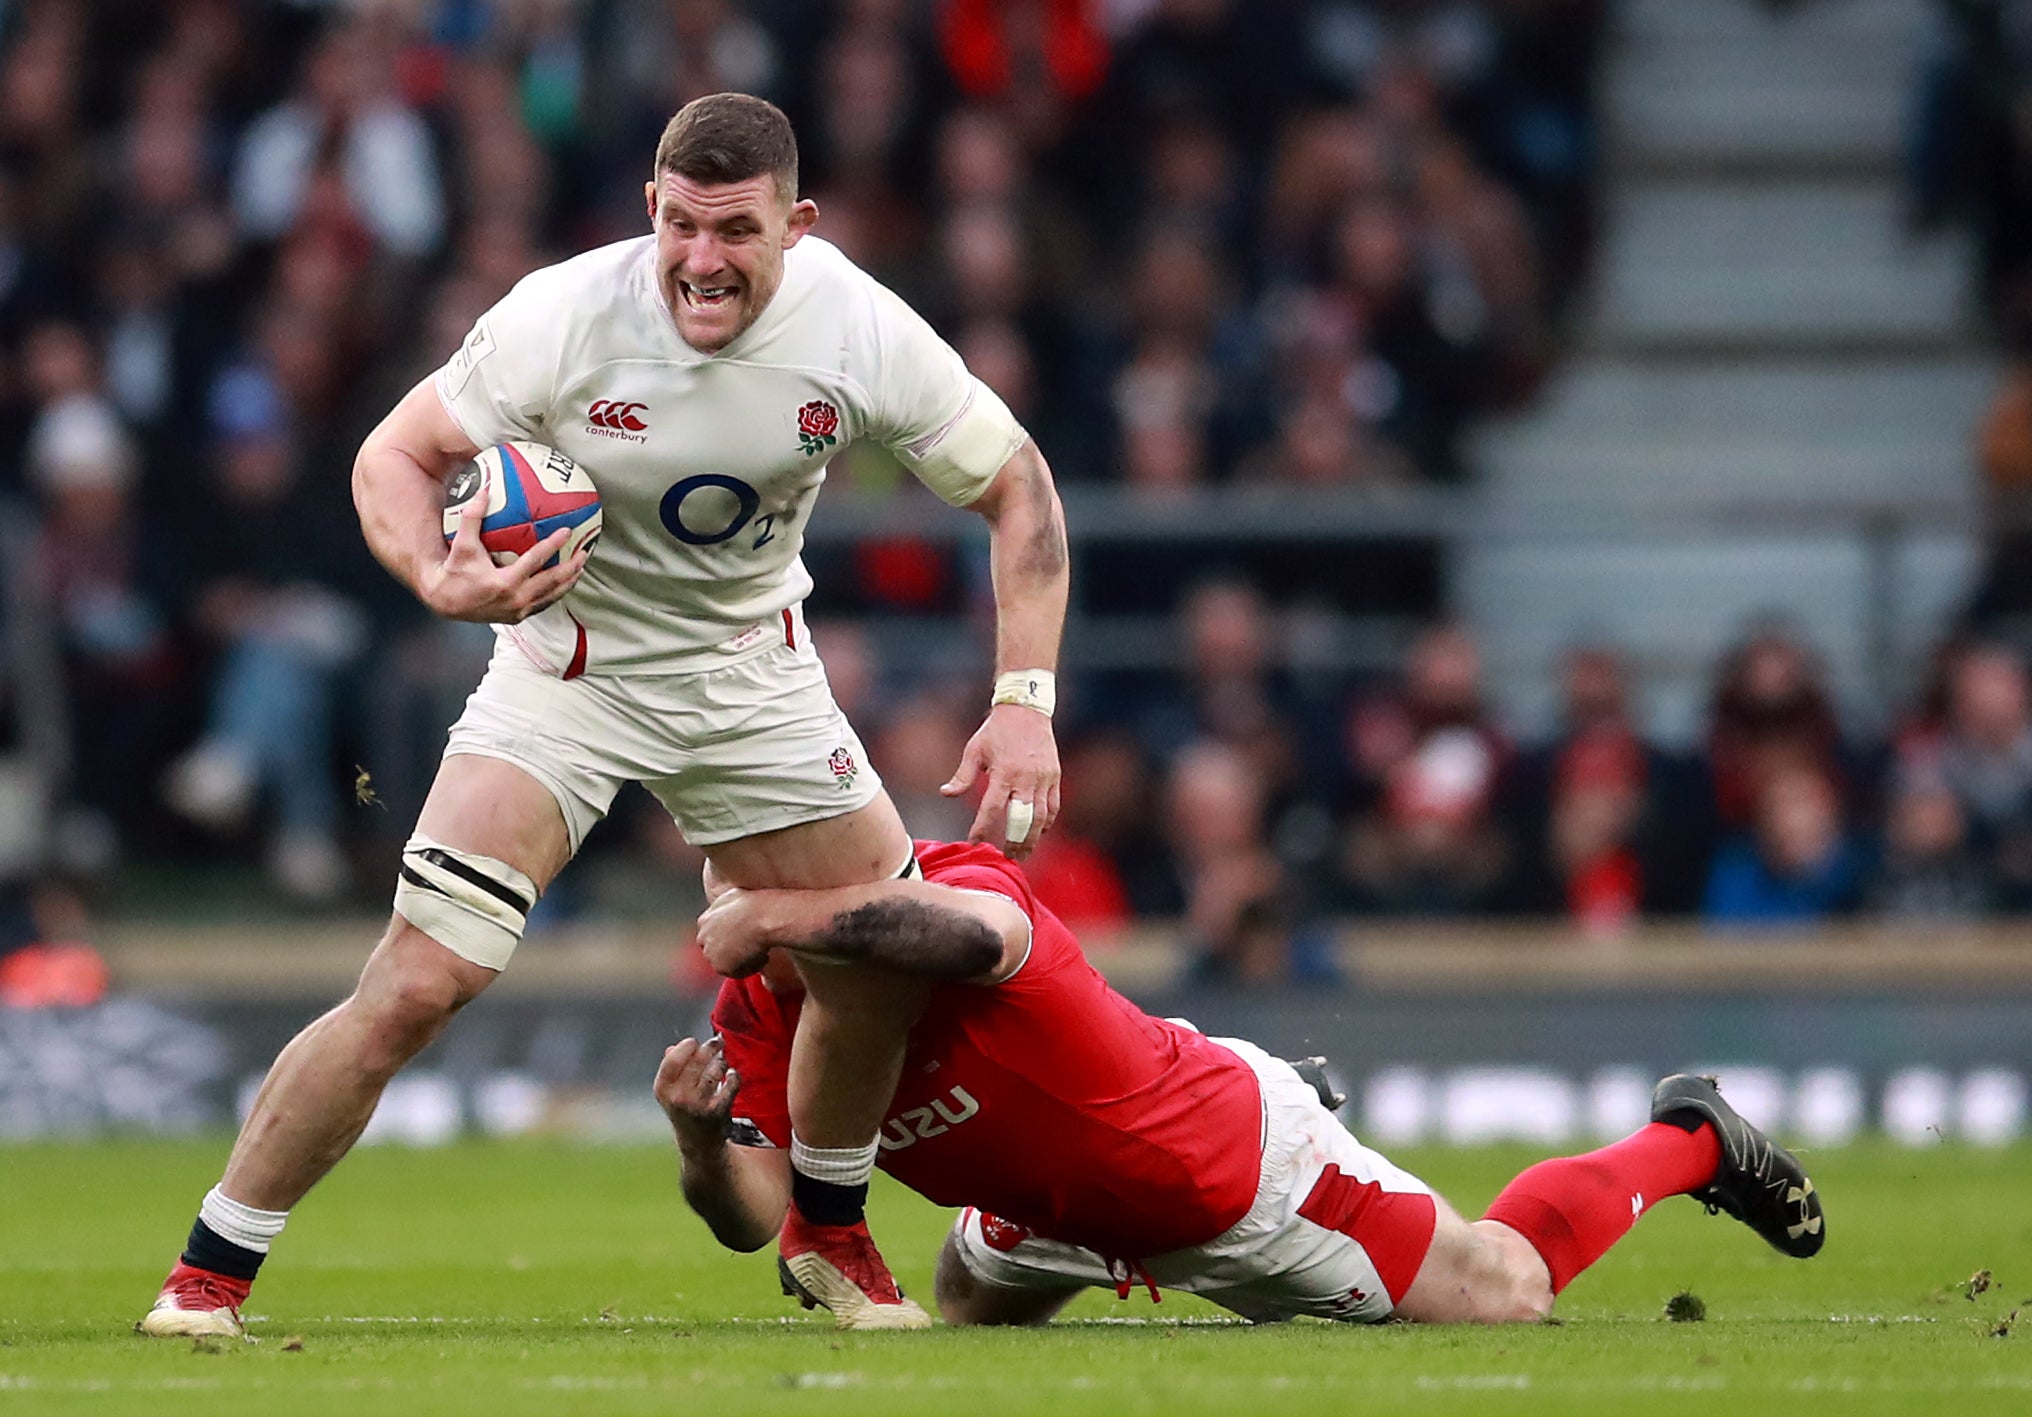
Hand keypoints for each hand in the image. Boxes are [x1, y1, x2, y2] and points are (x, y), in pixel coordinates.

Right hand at [418, 499, 587, 623]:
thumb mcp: (462, 545)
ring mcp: (519, 610)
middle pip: (553, 581)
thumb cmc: (454, 571)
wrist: (445, 601)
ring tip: (581, 567)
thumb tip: (485, 492)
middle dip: (572, 566)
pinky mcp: (518, 617)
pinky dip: (557, 592)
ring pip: (552, 596)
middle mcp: (516, 599)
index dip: (553, 544)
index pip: (536, 560)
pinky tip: (563, 582)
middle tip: (585, 551)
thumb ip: (472, 518)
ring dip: (569, 581)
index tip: (568, 531)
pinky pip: (544, 604)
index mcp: (505, 582)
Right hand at [655, 1036, 739, 1149]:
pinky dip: (733, 1076)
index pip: (673, 1060)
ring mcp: (698, 1104)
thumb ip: (670, 1069)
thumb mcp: (670, 1092)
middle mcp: (678, 1096)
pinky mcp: (718, 1109)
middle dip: (710, 1047)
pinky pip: (731, 1083)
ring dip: (721, 1063)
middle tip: (717, 1041)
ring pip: (715, 1069)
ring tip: (721, 1064)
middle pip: (697, 1060)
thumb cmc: (684, 1110)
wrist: (698, 1142)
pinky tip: (731, 1075)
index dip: (685, 1047)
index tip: (694, 1042)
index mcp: (663, 1089)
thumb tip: (673, 1048)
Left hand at [695, 887, 776, 977]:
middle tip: (750, 946)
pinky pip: (738, 972)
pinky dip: (750, 967)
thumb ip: (722, 908)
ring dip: (740, 960)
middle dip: (730, 951)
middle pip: (715, 951)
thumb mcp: (732, 897)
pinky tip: (761, 955)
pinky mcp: (722, 967)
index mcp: (704, 921)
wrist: (763, 918)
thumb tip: (726, 911)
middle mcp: (703, 938)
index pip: (710, 936)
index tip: (740, 938)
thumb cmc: (753, 906)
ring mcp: (711, 954)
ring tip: (759, 949)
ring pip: (726, 963)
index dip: (727, 938)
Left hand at [941, 702, 1060, 859]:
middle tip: (1008, 857)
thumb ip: (962, 776)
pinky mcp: (1054, 776)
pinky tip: (1039, 833)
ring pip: (1041, 817)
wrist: (1026, 709)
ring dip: (1033, 838)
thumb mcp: (974, 750)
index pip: (992, 809)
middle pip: (1022, 820)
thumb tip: (945, 794)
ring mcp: (1043, 778)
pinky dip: (1047, 822)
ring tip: (1024, 852)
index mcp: (1004, 772)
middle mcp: (1026, 778)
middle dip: (1015, 842)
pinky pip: (1054, 806)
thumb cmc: (995, 731)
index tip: (974, 841)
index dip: (982, 827)